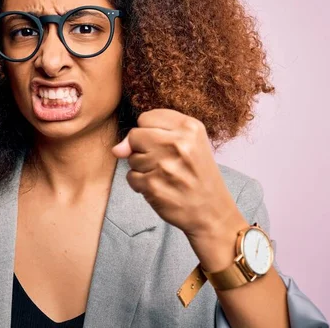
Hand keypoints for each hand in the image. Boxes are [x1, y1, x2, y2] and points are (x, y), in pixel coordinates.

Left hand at [111, 109, 246, 241]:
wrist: (212, 211)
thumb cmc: (197, 174)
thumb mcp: (189, 144)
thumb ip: (152, 134)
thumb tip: (117, 149)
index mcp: (190, 128)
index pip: (146, 117)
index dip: (149, 132)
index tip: (164, 144)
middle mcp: (178, 143)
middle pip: (135, 135)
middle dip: (142, 148)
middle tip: (163, 161)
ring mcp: (164, 165)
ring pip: (131, 157)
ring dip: (142, 167)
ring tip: (164, 175)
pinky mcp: (153, 186)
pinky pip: (131, 177)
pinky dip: (141, 184)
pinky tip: (160, 187)